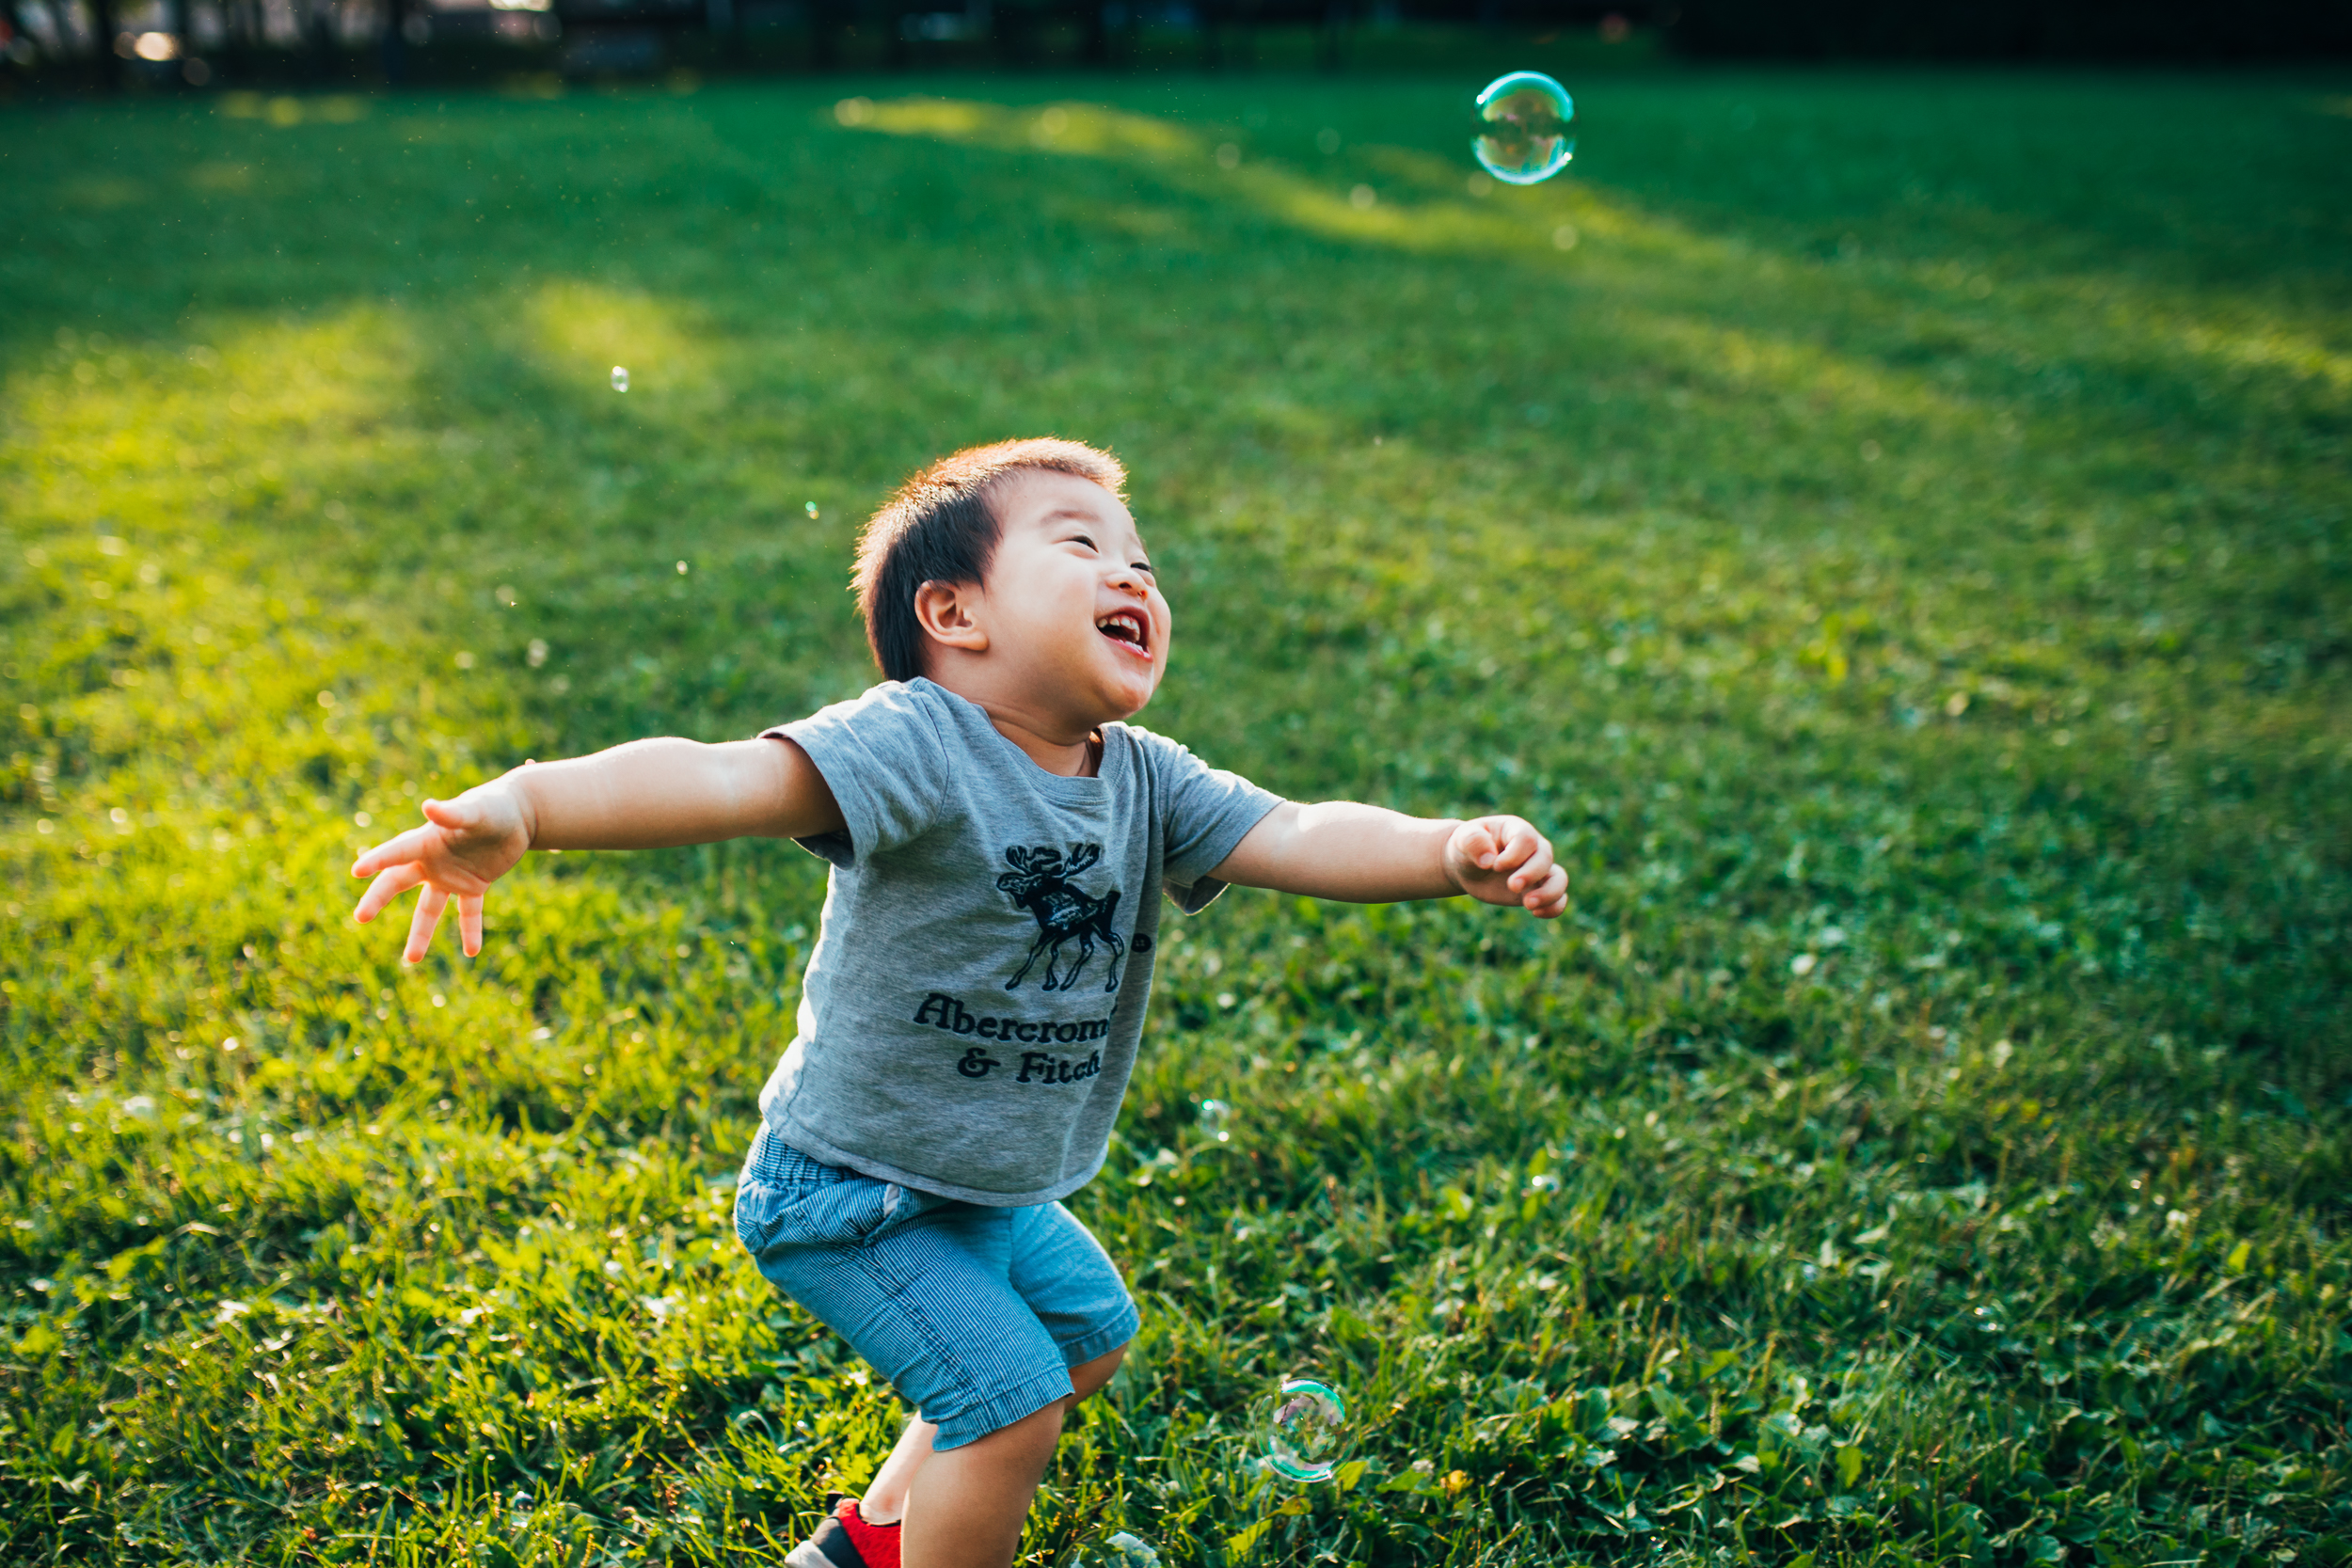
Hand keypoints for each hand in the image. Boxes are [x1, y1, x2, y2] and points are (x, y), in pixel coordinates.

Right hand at [349, 780, 532, 961]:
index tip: (357, 870)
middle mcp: (432, 861)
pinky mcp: (473, 885)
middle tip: (360, 918)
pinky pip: (468, 912)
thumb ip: (454, 813)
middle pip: (398, 882)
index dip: (378, 859)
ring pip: (429, 908)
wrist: (518, 815)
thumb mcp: (476, 810)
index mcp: (428, 840)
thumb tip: (428, 807)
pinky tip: (472, 952)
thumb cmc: (493, 805)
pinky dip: (470, 930)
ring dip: (420, 933)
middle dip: (378, 899)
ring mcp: (450, 876)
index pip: (398, 851)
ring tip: (411, 959)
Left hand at [1443, 815, 1567, 917]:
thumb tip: (1489, 860)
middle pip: (1545, 858)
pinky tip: (1536, 913)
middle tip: (1511, 886)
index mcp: (1516, 830)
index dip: (1515, 854)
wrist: (1468, 867)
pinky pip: (1557, 899)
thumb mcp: (1463, 839)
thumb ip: (1473, 842)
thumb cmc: (1467, 847)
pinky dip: (1554, 907)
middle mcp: (1533, 848)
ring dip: (1549, 893)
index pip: (1527, 838)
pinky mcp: (1537, 890)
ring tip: (1528, 904)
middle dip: (1530, 874)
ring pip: (1559, 879)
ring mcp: (1538, 870)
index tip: (1495, 866)